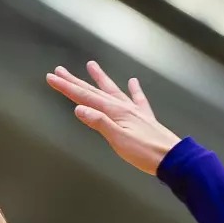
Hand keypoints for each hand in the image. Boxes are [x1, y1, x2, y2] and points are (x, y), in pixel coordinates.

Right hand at [46, 61, 182, 175]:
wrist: (171, 158)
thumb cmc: (144, 152)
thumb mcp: (118, 140)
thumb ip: (99, 123)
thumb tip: (79, 108)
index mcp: (114, 112)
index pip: (85, 97)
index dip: (67, 88)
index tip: (52, 78)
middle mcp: (123, 107)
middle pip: (95, 91)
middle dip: (76, 81)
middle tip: (60, 70)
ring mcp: (134, 111)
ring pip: (113, 90)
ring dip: (101, 78)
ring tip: (91, 65)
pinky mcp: (145, 118)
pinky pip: (137, 98)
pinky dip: (134, 89)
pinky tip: (133, 81)